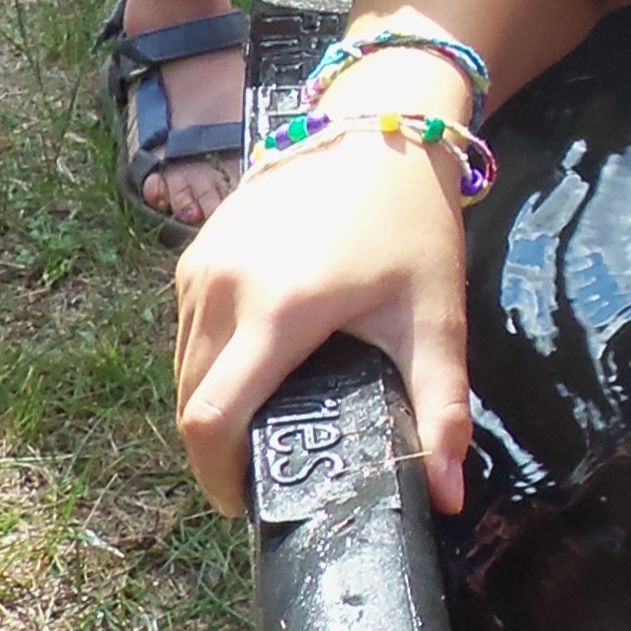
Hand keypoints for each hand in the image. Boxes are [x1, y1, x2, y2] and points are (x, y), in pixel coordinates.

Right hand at [174, 127, 474, 517]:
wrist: (381, 128)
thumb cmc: (411, 223)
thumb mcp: (436, 316)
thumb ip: (440, 407)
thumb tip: (447, 495)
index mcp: (277, 312)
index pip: (212, 420)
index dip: (220, 477)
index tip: (251, 503)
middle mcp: (222, 289)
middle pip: (191, 402)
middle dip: (218, 449)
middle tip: (268, 468)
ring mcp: (201, 266)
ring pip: (182, 366)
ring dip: (212, 404)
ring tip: (266, 420)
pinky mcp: (196, 251)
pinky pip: (187, 329)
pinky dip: (209, 362)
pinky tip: (257, 366)